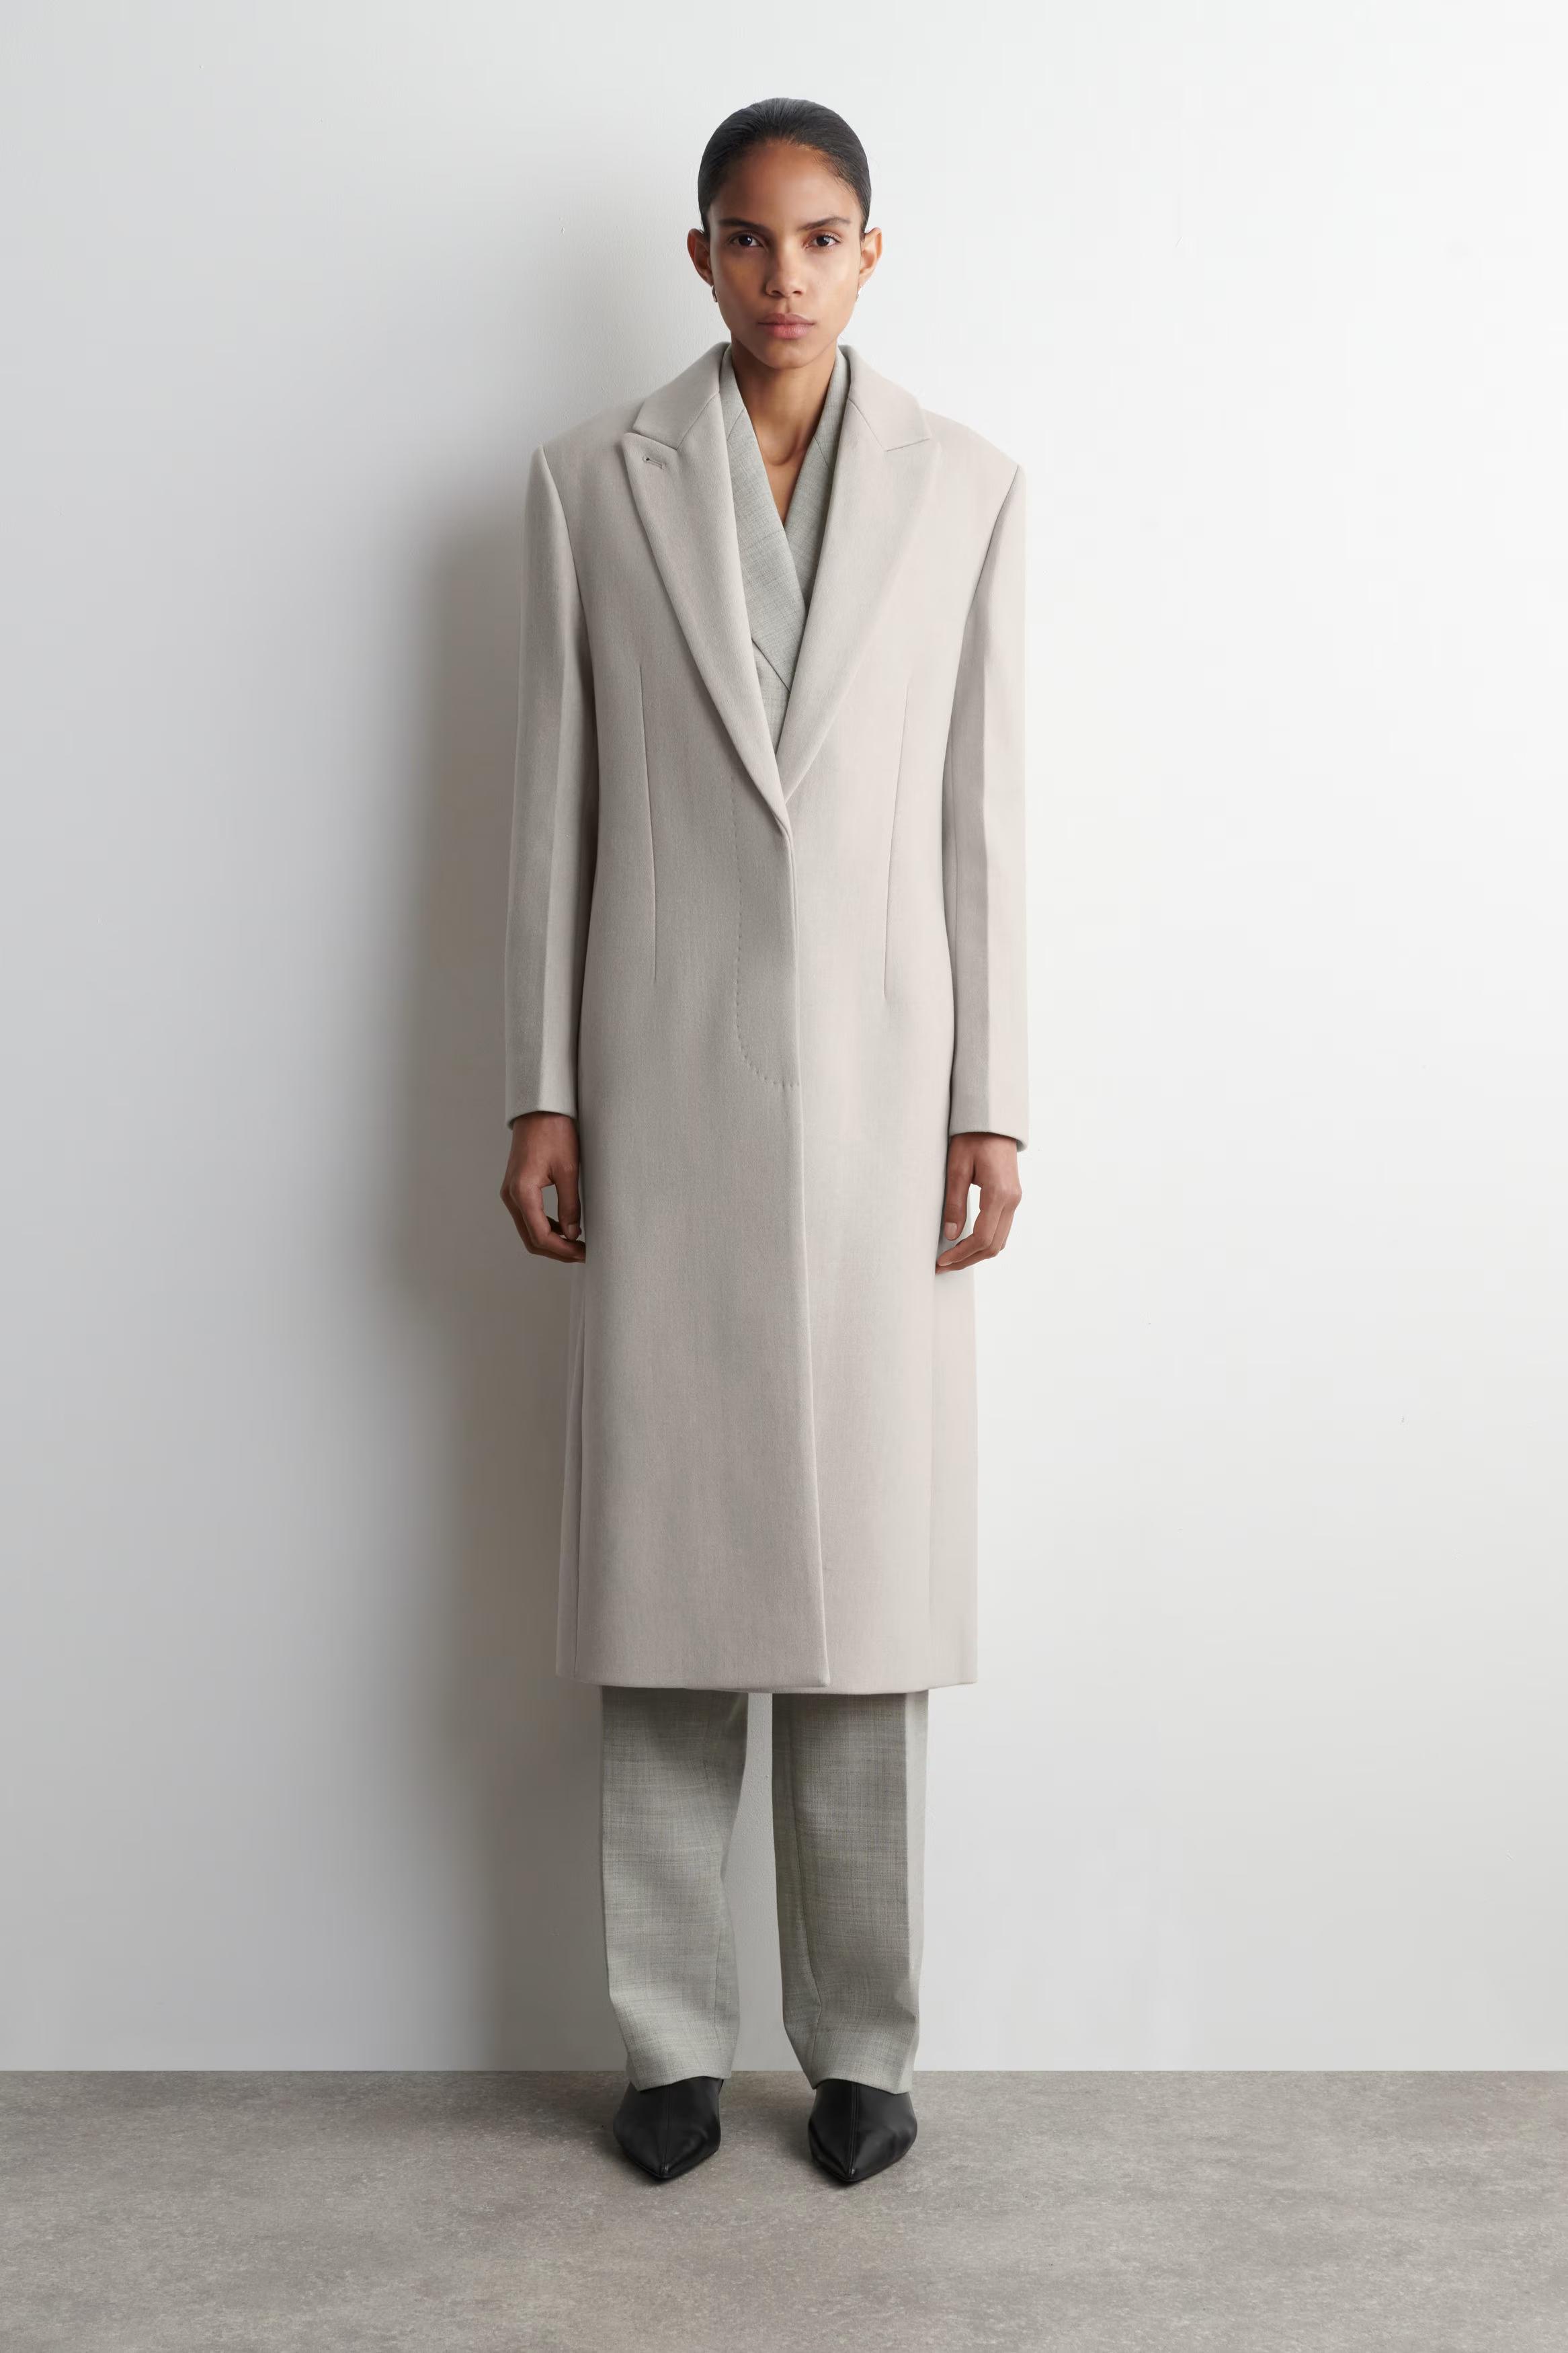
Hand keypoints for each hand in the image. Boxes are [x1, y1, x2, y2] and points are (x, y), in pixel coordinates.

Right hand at [501, 1111, 584, 1262]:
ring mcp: (511, 1192)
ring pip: (528, 1230)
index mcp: (522, 1191)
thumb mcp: (569, 1169)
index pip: (540, 1235)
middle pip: (531, 1238)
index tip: (583, 1253)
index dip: (563, 1250)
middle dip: (556, 1251)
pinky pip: (528, 1217)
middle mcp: (511, 1195)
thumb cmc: (554, 1132)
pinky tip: (565, 1229)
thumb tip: (573, 1234)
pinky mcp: (516, 1188)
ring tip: (576, 1244)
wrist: (539, 1108)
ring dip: (551, 1241)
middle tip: (582, 1254)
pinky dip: (545, 1227)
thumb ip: (570, 1205)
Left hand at [936, 1132, 1021, 1270]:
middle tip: (942, 1266)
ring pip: (1000, 1241)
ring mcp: (1015, 1200)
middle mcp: (1012, 1200)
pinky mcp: (1011, 1198)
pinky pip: (1001, 1229)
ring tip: (952, 1259)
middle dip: (967, 1260)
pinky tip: (967, 1244)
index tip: (941, 1261)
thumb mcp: (957, 1168)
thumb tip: (952, 1235)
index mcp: (999, 1193)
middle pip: (993, 1246)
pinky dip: (985, 1243)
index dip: (961, 1254)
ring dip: (977, 1254)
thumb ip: (955, 1202)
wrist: (993, 1121)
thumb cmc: (972, 1138)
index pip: (982, 1238)